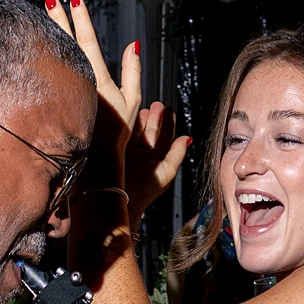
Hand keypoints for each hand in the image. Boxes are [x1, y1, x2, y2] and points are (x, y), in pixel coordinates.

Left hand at [44, 0, 138, 178]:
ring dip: (51, 35)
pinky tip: (38, 48)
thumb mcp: (132, 102)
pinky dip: (45, 60)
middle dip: (60, 20)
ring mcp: (67, 94)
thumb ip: (133, 72)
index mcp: (98, 80)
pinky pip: (51, 76)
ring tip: (42, 15)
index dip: (82, 20)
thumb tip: (133, 45)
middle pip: (67, 45)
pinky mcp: (58, 103)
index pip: (88, 43)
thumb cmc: (117, 134)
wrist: (98, 162)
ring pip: (57, 58)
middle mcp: (80, 84)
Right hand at [126, 105, 190, 226]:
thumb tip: (187, 138)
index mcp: (158, 161)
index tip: (168, 108)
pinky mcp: (116, 154)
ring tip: (143, 107)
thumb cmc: (144, 190)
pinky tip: (127, 116)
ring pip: (137, 133)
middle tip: (156, 104)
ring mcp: (130, 155)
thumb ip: (177, 154)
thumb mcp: (166, 171)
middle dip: (154, 117)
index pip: (165, 137)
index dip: (167, 122)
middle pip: (151, 132)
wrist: (119, 200)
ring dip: (140, 119)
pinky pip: (123, 136)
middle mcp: (144, 157)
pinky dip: (126, 125)